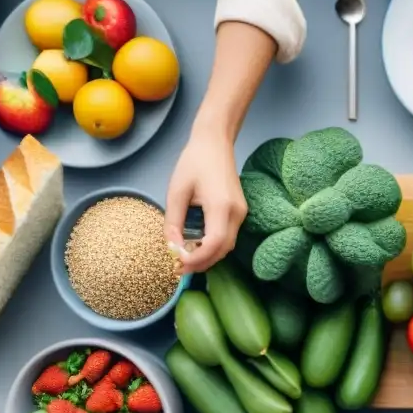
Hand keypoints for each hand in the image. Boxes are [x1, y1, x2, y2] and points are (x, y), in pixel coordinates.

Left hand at [164, 126, 246, 272]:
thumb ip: (173, 221)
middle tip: (178, 268)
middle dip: (202, 263)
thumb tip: (171, 248)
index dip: (197, 259)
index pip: (214, 244)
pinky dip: (213, 246)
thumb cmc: (194, 162)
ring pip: (227, 246)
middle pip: (223, 250)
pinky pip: (228, 236)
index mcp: (221, 206)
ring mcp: (241, 213)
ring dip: (208, 256)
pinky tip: (196, 245)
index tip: (177, 263)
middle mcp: (236, 213)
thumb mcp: (176, 191)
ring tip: (185, 259)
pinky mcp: (239, 212)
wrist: (215, 143)